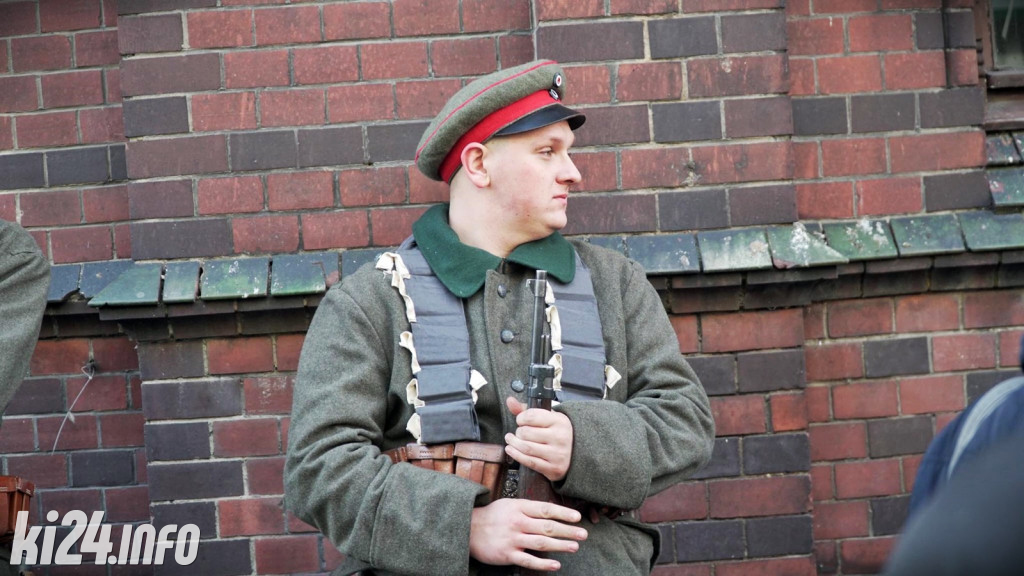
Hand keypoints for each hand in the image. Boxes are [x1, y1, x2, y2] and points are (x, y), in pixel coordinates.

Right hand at [469, 498, 587, 570]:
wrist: (467, 528)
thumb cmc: (492, 516)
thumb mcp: (509, 505)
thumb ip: (528, 508)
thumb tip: (551, 512)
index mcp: (519, 507)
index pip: (546, 509)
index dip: (563, 513)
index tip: (578, 517)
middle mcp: (517, 522)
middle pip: (547, 527)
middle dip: (568, 531)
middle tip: (584, 534)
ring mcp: (512, 539)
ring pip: (541, 543)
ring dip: (560, 545)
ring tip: (575, 547)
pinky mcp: (507, 554)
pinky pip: (528, 560)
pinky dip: (543, 563)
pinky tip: (556, 565)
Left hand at [504, 397, 573, 482]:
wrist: (576, 453)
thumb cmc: (557, 433)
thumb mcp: (548, 418)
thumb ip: (527, 410)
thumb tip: (510, 401)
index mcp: (560, 421)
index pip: (531, 416)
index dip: (520, 418)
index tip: (520, 420)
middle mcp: (560, 437)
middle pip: (526, 433)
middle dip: (517, 432)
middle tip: (518, 433)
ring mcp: (557, 454)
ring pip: (526, 447)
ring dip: (513, 443)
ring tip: (511, 440)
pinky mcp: (553, 468)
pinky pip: (529, 461)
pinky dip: (516, 455)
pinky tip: (511, 450)